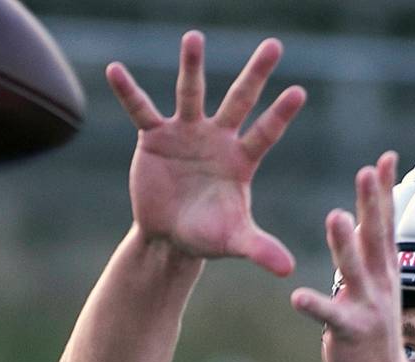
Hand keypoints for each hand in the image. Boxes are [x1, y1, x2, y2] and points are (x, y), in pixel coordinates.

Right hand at [106, 31, 305, 275]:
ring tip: (194, 37)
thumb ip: (259, 249)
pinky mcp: (155, 137)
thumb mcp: (233, 241)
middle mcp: (218, 138)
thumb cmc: (208, 235)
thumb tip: (289, 271)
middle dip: (256, 74)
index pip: (265, 133)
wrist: (169, 236)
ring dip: (192, 66)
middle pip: (240, 101)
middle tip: (274, 45)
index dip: (280, 115)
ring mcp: (186, 133)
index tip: (299, 91)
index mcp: (241, 160)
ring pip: (191, 93)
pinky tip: (115, 70)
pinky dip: (129, 92)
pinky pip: (141, 110)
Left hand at [291, 152, 410, 361]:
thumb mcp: (379, 283)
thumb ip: (371, 252)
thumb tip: (366, 219)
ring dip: (344, 243)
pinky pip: (329, 316)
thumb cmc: (374, 327)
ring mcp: (367, 306)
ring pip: (354, 269)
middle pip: (375, 236)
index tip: (386, 158)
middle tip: (366, 171)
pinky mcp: (349, 330)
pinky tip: (297, 297)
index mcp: (384, 268)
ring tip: (336, 216)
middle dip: (372, 203)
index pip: (386, 222)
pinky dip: (315, 305)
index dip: (386, 191)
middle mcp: (380, 282)